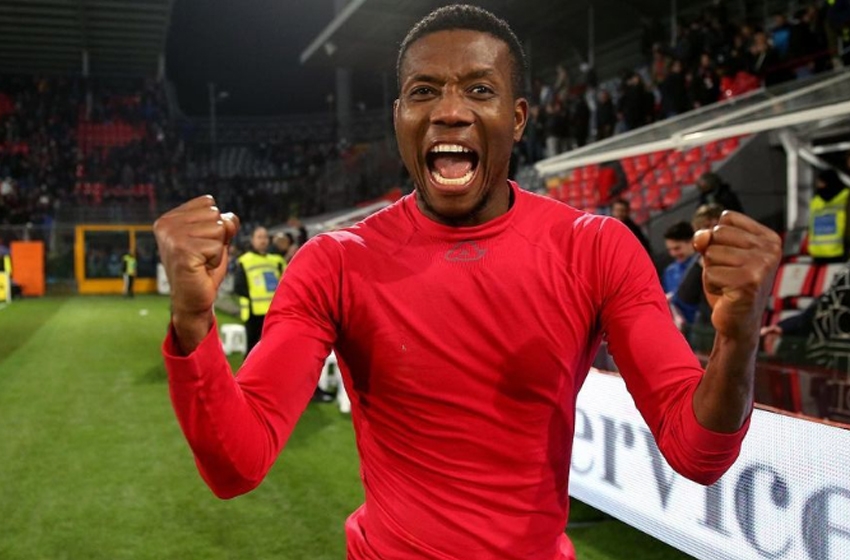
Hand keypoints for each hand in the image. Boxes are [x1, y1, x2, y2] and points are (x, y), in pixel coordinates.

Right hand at [153, 196, 239, 351]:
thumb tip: (230, 218)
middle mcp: (166, 225)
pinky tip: (201, 268)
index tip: (201, 243)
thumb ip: (225, 223)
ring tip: (202, 261)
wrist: (193, 299)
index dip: (214, 225)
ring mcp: (172, 237)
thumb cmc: (203, 269)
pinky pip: (217, 246)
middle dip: (217, 237)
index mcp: (169, 218)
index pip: (208, 202)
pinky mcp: (182, 251)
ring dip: (217, 249)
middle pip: (215, 214)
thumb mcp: (217, 239)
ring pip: (218, 229)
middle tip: (203, 255)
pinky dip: (216, 259)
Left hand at [693, 211, 780, 340]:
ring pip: (711, 253)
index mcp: (769, 238)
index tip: (732, 258)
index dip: (718, 239)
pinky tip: (727, 294)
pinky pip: (710, 274)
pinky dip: (711, 285)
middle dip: (713, 255)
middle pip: (717, 233)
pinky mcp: (749, 282)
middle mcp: (770, 250)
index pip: (727, 218)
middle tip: (729, 274)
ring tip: (728, 284)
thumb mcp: (717, 255)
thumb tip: (700, 237)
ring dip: (711, 271)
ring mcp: (762, 266)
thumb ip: (707, 239)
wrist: (738, 321)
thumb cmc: (729, 285)